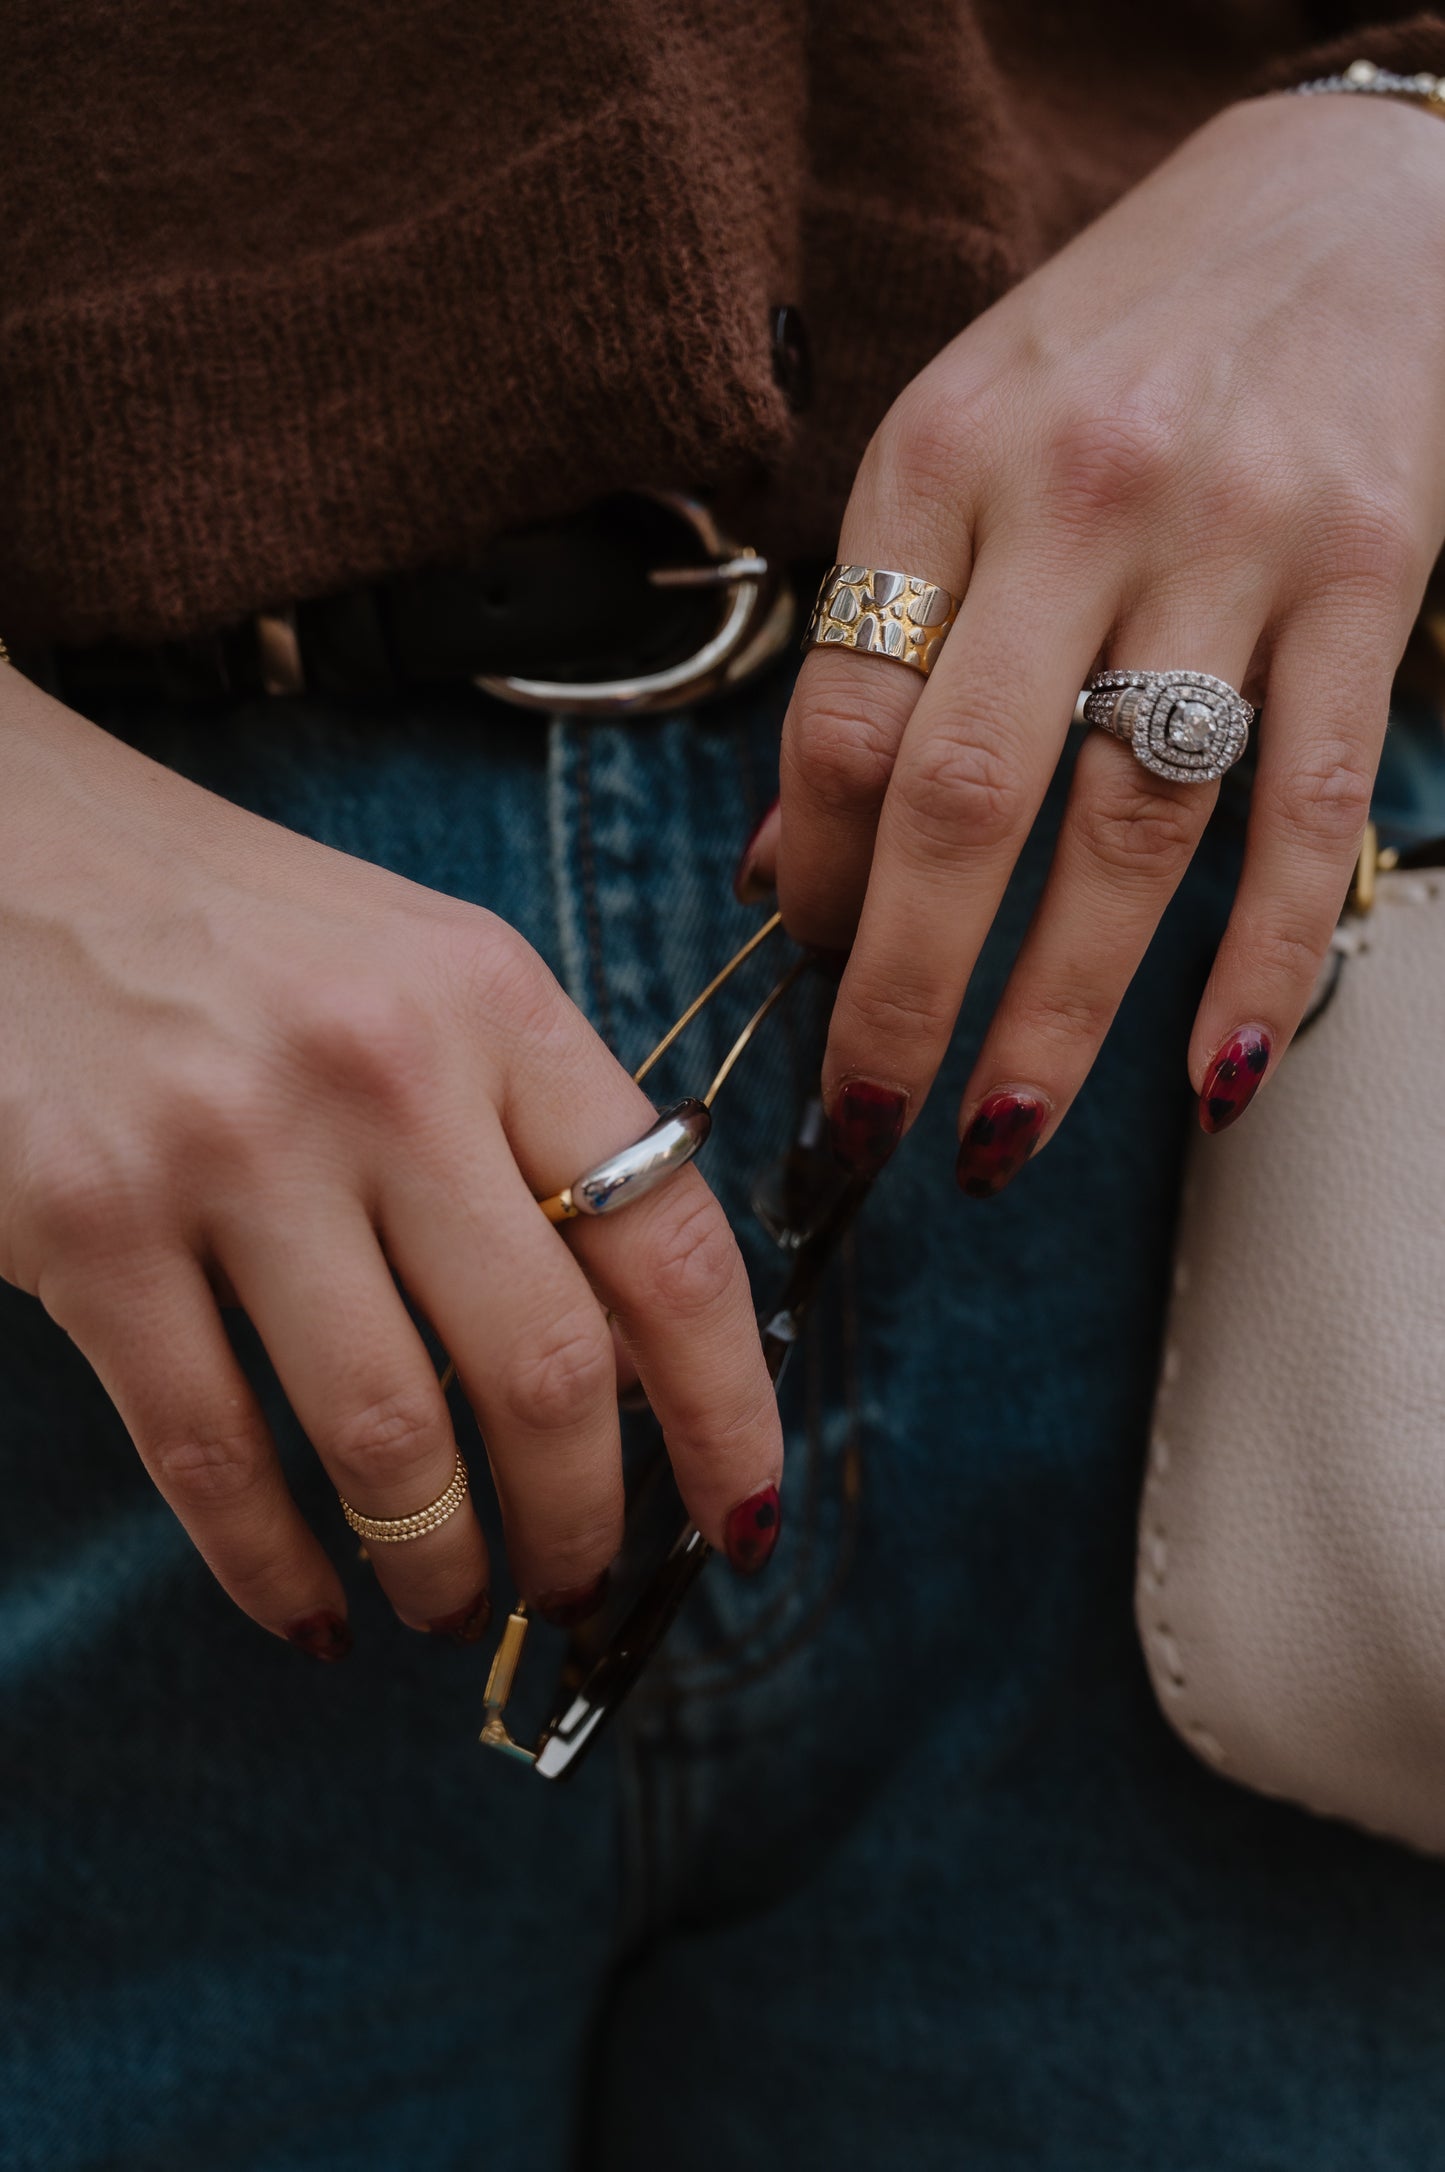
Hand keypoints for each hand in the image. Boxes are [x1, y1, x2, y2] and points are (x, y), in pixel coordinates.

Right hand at [0, 668, 781, 1653]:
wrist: (9, 847)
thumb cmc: (243, 933)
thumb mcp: (428, 979)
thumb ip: (538, 1137)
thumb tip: (633, 1363)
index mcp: (496, 1002)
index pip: (669, 1242)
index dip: (728, 1408)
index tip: (743, 1515)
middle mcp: (383, 1069)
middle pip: (542, 1364)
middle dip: (582, 1521)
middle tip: (576, 1588)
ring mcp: (230, 1146)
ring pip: (384, 1432)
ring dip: (438, 1561)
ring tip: (449, 1602)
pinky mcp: (88, 1221)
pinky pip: (210, 1453)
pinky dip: (270, 1565)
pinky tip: (310, 1608)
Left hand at [754, 91, 1444, 1185]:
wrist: (1337, 205)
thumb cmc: (1115, 350)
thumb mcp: (953, 446)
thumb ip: (874, 641)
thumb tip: (787, 863)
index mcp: (941, 460)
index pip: (848, 716)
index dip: (818, 875)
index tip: (811, 967)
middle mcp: (1079, 498)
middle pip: (967, 798)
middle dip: (905, 991)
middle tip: (868, 1125)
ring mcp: (1233, 540)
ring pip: (1131, 828)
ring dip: (1062, 1008)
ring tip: (1001, 1133)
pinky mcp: (1369, 578)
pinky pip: (1307, 805)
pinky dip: (1265, 956)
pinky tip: (1218, 1073)